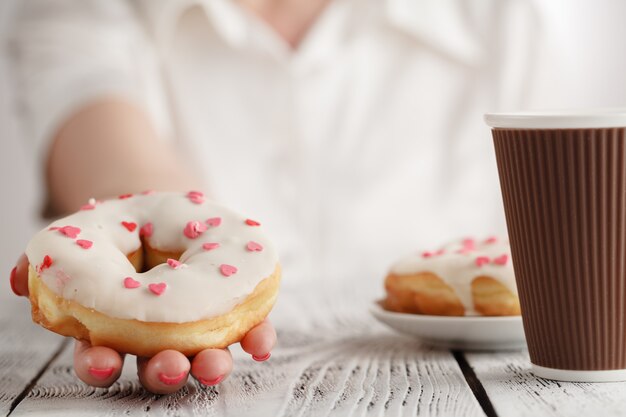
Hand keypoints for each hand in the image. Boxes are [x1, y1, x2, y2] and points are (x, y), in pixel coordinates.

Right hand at [10, 254, 275, 393]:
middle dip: (163, 371)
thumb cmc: (129, 231)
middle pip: (156, 365)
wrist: (170, 214)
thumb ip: (57, 258)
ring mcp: (197, 327)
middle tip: (170, 367)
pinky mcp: (233, 311)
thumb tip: (19, 278)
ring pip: (201, 355)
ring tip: (216, 364)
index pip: (103, 354)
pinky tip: (260, 341)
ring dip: (208, 364)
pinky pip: (246, 329)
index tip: (104, 361)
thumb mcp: (90, 236)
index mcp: (118, 326)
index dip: (101, 364)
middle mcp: (158, 336)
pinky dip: (255, 337)